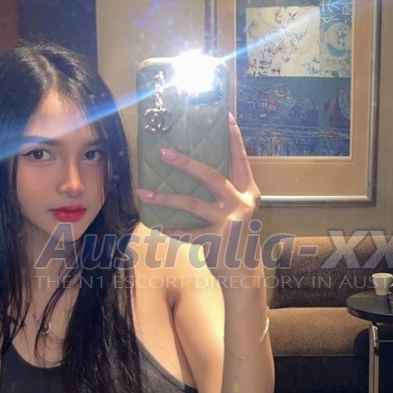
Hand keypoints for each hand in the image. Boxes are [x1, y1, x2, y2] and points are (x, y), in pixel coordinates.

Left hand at [136, 113, 260, 274]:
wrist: (246, 274)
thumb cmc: (238, 240)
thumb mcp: (241, 213)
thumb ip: (228, 195)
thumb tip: (198, 173)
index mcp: (250, 194)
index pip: (241, 161)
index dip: (235, 140)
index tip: (227, 118)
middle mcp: (242, 205)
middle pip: (212, 177)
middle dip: (186, 163)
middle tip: (164, 152)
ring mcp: (229, 223)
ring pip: (192, 204)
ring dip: (165, 198)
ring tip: (143, 192)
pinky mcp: (216, 241)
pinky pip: (186, 233)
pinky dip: (171, 230)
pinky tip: (156, 226)